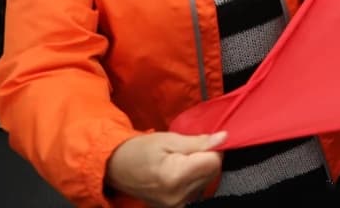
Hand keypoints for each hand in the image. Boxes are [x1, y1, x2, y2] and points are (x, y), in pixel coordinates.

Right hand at [105, 131, 226, 207]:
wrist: (115, 168)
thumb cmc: (140, 150)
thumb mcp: (169, 140)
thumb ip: (199, 142)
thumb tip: (224, 138)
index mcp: (176, 177)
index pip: (214, 162)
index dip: (212, 149)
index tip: (200, 143)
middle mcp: (178, 196)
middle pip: (212, 173)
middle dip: (206, 158)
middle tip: (186, 152)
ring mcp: (176, 206)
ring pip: (207, 182)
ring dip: (200, 170)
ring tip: (180, 163)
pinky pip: (197, 191)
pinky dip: (194, 180)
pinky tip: (180, 174)